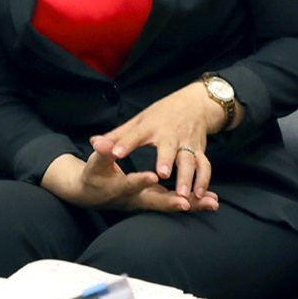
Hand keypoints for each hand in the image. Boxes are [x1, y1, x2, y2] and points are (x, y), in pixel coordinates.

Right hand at [41, 150, 217, 212]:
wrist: (94, 194)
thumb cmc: (94, 176)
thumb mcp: (94, 164)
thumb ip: (101, 153)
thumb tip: (97, 142)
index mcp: (119, 189)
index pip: (130, 185)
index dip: (140, 181)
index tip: (153, 176)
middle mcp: (135, 199)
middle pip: (155, 202)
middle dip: (171, 202)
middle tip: (186, 203)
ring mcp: (147, 201)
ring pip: (170, 204)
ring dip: (191, 204)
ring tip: (212, 203)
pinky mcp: (156, 200)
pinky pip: (176, 203)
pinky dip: (194, 203)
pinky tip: (212, 202)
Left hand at [90, 82, 222, 200]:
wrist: (195, 104)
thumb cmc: (162, 114)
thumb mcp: (138, 121)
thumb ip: (117, 135)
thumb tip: (94, 142)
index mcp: (150, 127)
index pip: (134, 134)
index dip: (125, 143)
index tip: (116, 153)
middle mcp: (170, 135)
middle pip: (169, 148)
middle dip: (166, 160)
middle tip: (161, 175)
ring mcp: (186, 143)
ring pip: (189, 160)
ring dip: (188, 177)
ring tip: (184, 194)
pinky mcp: (199, 150)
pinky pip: (204, 165)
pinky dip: (204, 179)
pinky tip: (199, 194)